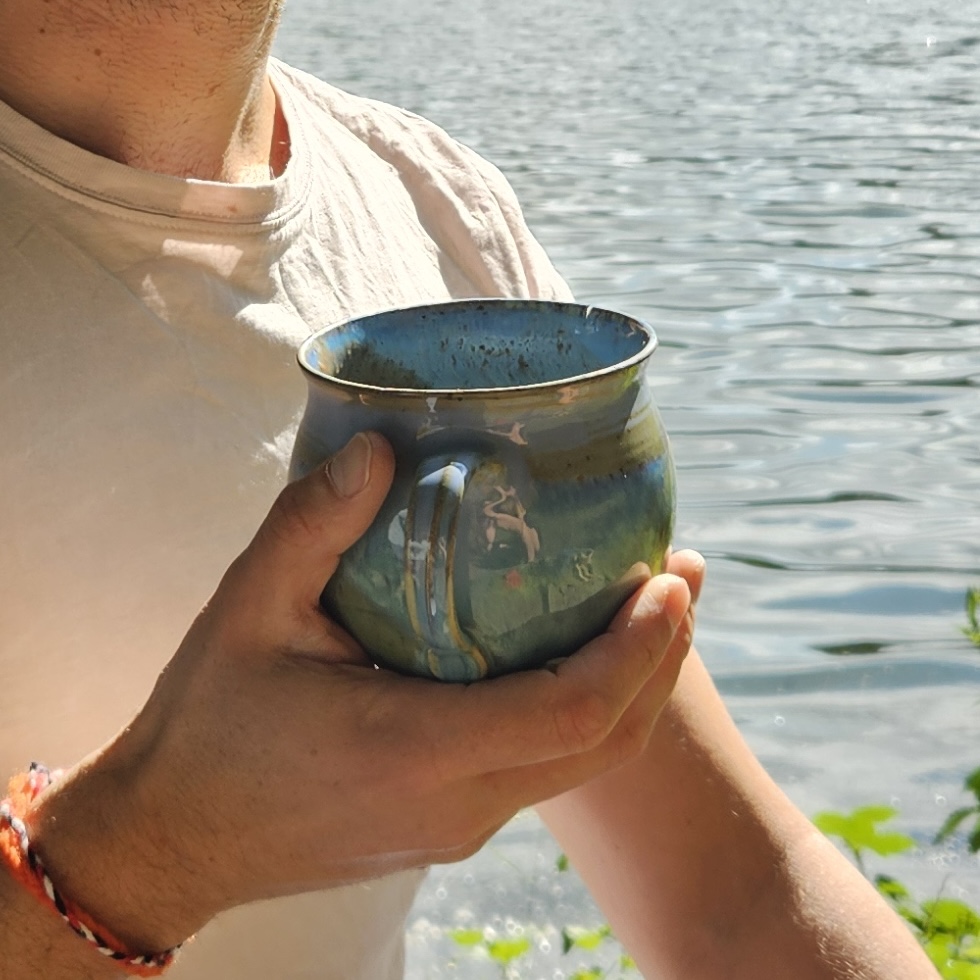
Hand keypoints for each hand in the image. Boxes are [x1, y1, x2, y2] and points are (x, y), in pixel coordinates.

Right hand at [27, 432, 698, 954]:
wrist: (175, 836)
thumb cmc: (209, 724)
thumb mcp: (246, 608)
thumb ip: (312, 523)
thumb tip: (380, 446)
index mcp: (414, 750)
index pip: (571, 709)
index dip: (639, 647)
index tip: (670, 578)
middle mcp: (456, 802)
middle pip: (606, 741)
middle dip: (663, 659)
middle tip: (685, 576)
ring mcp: (459, 825)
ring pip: (587, 762)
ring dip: (636, 684)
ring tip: (658, 608)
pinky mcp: (450, 825)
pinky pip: (547, 768)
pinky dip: (589, 708)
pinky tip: (577, 651)